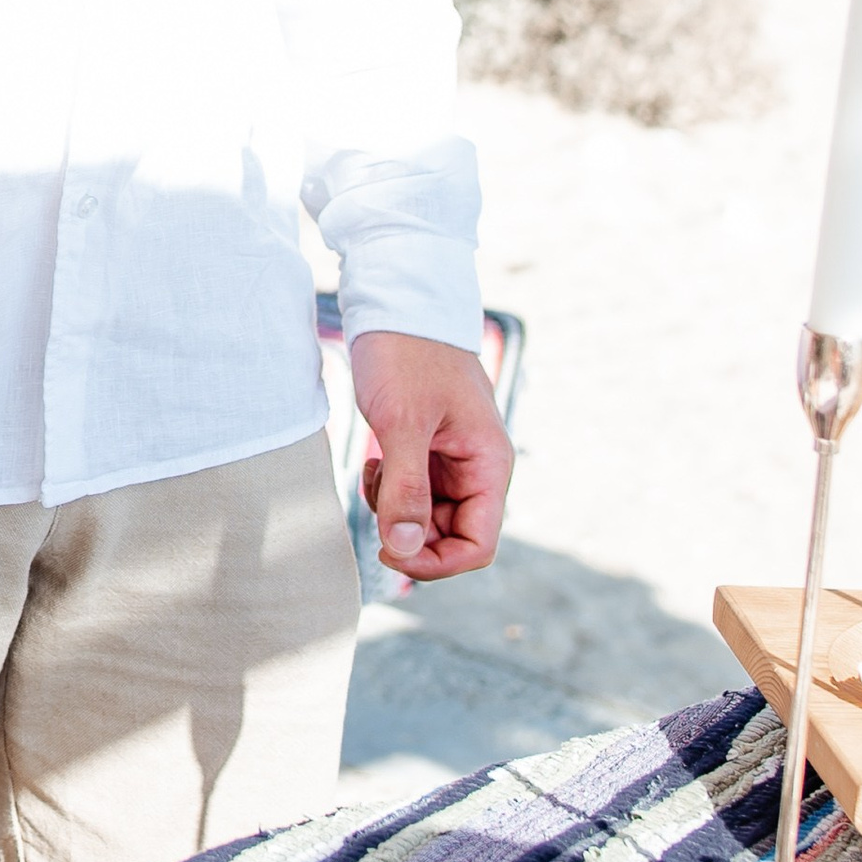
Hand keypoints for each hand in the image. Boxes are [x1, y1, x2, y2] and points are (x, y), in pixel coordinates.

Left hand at [349, 331, 510, 581]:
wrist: (396, 300)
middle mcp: (477, 467)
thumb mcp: (402, 423)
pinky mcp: (427, 447)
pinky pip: (413, 491)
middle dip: (411, 535)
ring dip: (396, 511)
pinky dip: (388, 490)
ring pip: (428, 516)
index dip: (436, 562)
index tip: (390, 551)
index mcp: (489, 464)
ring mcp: (452, 458)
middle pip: (452, 536)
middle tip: (374, 505)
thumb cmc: (406, 352)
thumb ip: (405, 489)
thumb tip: (404, 550)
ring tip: (373, 473)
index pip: (478, 545)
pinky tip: (372, 462)